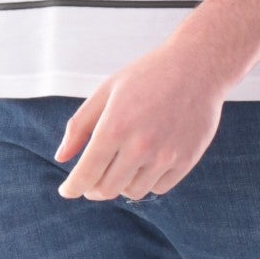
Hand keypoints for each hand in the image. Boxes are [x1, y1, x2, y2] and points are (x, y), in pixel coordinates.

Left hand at [56, 41, 228, 201]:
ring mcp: (166, 155)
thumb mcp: (107, 91)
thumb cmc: (147, 75)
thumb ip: (80, 126)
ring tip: (121, 167)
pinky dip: (147, 181)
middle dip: (93, 189)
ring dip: (121, 184)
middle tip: (92, 181)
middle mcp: (140, 146)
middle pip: (107, 189)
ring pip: (133, 191)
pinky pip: (159, 187)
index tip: (67, 191)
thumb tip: (61, 158)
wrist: (198, 67)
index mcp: (115, 127)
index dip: (72, 188)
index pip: (86, 173)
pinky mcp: (186, 160)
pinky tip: (145, 164)